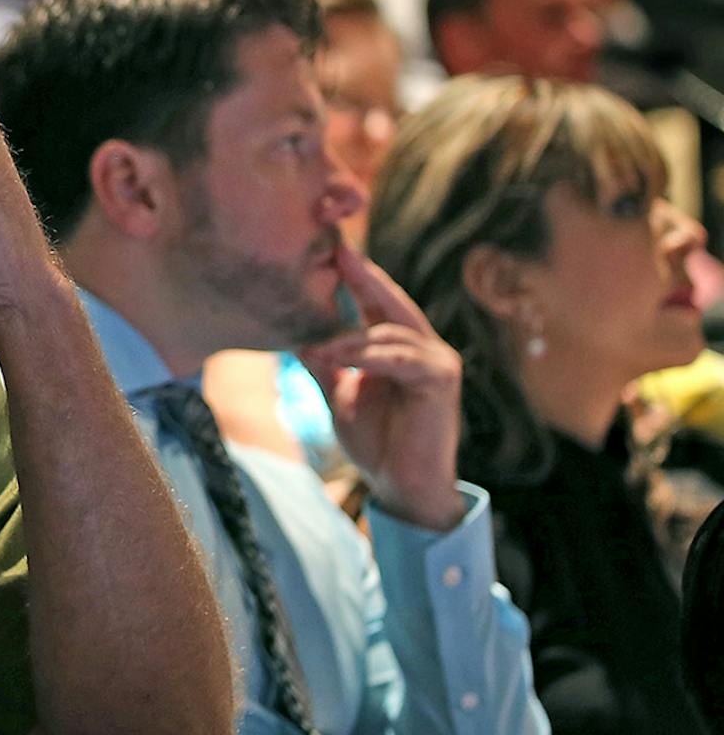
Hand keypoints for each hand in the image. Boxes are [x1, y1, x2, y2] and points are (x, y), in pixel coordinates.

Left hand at [295, 244, 464, 529]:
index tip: (329, 250)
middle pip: (391, 302)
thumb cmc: (376, 441)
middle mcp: (424, 347)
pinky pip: (399, 359)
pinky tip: (338, 355)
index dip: (355, 277)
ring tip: (316, 338)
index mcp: (400, 347)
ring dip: (349, 336)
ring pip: (389, 333)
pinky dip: (366, 357)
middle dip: (363, 277)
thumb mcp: (339, 393)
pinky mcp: (441, 380)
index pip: (378, 303)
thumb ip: (323, 363)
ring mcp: (437, 361)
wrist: (401, 485)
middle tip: (337, 250)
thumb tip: (294, 334)